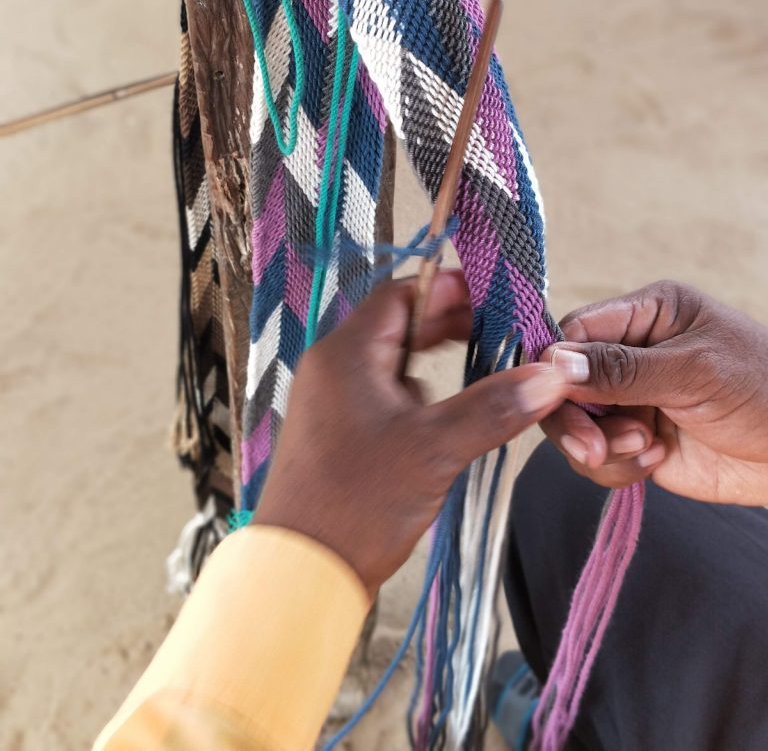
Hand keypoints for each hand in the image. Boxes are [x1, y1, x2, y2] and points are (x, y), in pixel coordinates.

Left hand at [255, 271, 569, 597]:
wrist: (301, 575)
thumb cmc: (358, 502)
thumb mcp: (434, 450)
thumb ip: (493, 407)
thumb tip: (550, 376)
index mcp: (345, 354)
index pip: (401, 295)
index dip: (448, 289)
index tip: (496, 294)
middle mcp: (332, 368)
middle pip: (397, 326)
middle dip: (449, 326)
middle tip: (503, 330)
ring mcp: (331, 402)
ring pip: (392, 364)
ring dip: (436, 363)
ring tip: (485, 369)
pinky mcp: (337, 433)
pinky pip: (383, 395)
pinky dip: (418, 396)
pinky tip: (447, 417)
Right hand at [538, 280, 767, 503]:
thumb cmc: (764, 392)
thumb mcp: (694, 371)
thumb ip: (622, 369)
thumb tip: (554, 363)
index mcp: (646, 315)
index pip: (574, 332)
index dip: (555, 365)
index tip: (552, 397)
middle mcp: (630, 355)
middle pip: (562, 384)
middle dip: (573, 418)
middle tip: (593, 447)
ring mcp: (630, 402)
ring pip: (574, 426)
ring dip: (600, 446)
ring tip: (646, 448)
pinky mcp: (635, 443)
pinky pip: (597, 459)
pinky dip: (617, 467)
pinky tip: (656, 461)